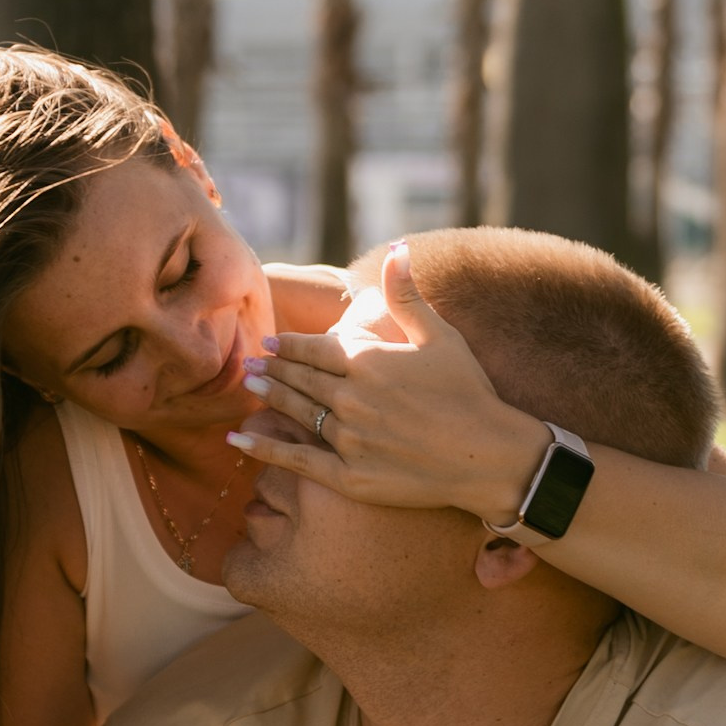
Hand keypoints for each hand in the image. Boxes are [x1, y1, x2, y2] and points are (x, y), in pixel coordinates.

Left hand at [230, 242, 543, 519]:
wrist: (488, 456)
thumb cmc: (469, 391)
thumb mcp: (439, 335)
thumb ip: (406, 295)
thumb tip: (396, 249)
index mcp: (367, 362)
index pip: (313, 349)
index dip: (289, 346)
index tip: (270, 343)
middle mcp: (350, 399)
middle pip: (300, 380)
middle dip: (273, 370)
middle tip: (250, 364)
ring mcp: (347, 439)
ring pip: (297, 413)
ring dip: (270, 398)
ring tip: (250, 388)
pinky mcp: (349, 476)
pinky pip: (295, 460)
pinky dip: (263, 449)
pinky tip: (237, 440)